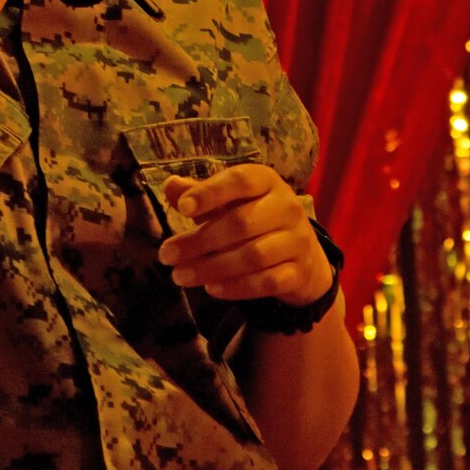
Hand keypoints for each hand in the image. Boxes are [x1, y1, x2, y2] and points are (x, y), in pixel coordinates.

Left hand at [159, 164, 331, 306]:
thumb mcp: (230, 202)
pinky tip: (211, 289)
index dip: (210, 193)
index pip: (240, 181)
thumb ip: (202, 194)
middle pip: (242, 223)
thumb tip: (171, 185)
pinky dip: (236, 287)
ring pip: (253, 256)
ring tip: (180, 277)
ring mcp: (297, 240)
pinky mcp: (299, 272)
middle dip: (200, 241)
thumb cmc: (256, 221)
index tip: (181, 208)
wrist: (303, 256)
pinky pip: (266, 282)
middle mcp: (287, 207)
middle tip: (167, 255)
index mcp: (267, 182)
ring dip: (212, 268)